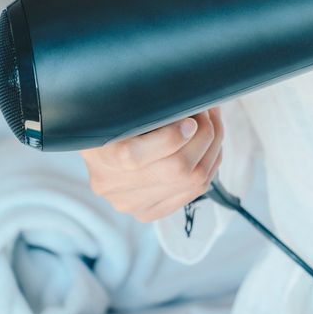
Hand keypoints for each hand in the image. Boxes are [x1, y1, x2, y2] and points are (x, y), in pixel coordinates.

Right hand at [80, 107, 223, 222]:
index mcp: (102, 157)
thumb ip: (150, 108)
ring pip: (194, 182)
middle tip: (208, 112)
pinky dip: (210, 166)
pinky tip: (210, 147)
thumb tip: (188, 101)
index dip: (172, 136)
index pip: (136, 157)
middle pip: (176, 170)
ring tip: (213, 124)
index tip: (190, 116)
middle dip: (204, 136)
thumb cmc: (113, 120)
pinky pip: (194, 191)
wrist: (99, 149)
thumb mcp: (121, 108)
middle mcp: (115, 187)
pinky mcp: (149, 211)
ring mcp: (132, 203)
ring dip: (213, 148)